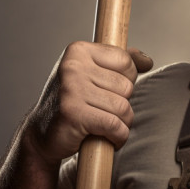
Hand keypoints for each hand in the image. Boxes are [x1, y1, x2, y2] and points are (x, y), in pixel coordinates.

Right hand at [25, 41, 153, 166]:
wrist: (42, 132)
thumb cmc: (73, 101)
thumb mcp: (94, 74)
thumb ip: (121, 62)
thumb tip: (147, 61)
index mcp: (79, 50)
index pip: (126, 62)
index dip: (126, 81)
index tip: (107, 91)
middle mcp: (73, 66)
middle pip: (127, 86)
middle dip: (122, 104)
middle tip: (102, 111)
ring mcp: (72, 89)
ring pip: (123, 108)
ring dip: (121, 123)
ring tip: (104, 125)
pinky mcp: (73, 114)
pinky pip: (115, 125)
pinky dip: (118, 136)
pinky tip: (107, 138)